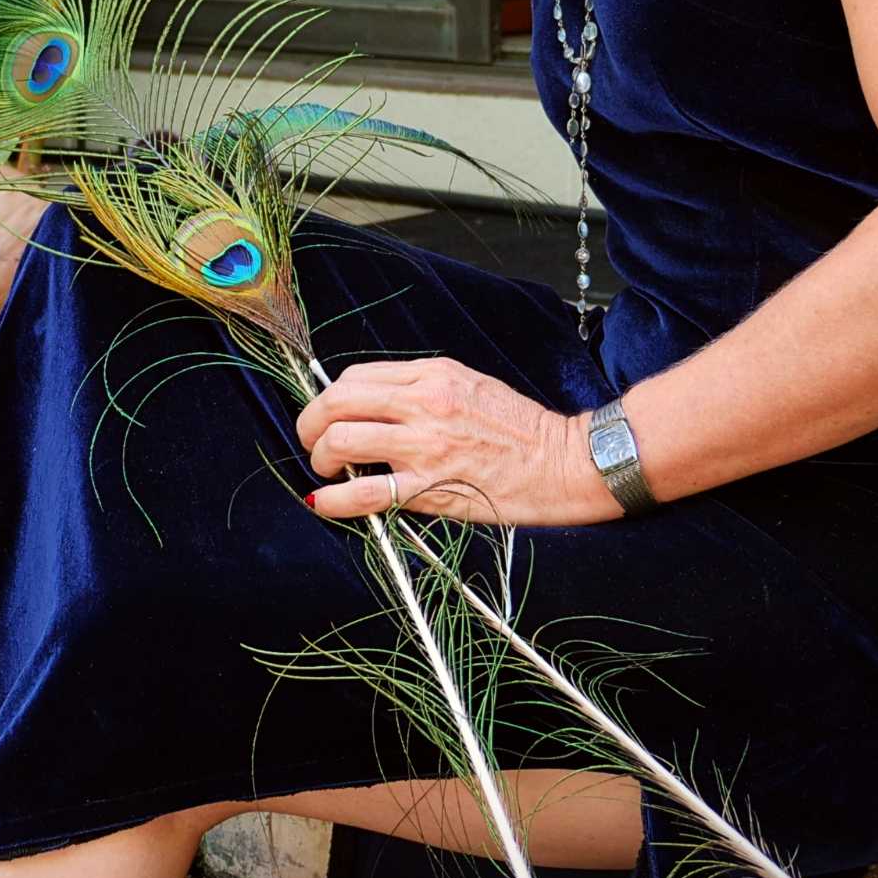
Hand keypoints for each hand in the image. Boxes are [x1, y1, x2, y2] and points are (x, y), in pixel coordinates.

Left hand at [295, 357, 619, 527]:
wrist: (566, 463)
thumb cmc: (521, 428)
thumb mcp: (470, 385)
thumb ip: (421, 389)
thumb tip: (372, 403)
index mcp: (432, 374)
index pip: (355, 377)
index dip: (329, 396)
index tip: (327, 414)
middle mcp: (423, 403)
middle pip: (337, 402)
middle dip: (311, 423)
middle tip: (312, 441)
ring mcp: (425, 446)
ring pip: (342, 442)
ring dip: (320, 458)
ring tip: (325, 470)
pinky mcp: (431, 488)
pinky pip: (364, 493)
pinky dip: (334, 500)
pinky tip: (324, 503)